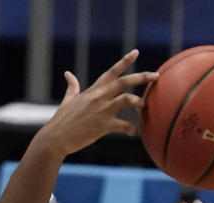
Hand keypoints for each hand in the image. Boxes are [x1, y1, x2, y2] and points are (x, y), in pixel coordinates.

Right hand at [37, 49, 158, 158]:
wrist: (56, 138)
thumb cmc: (61, 120)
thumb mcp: (67, 100)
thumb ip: (72, 86)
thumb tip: (68, 74)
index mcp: (93, 90)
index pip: (111, 71)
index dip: (125, 61)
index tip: (136, 52)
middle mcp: (99, 97)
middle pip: (125, 82)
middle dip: (143, 77)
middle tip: (157, 75)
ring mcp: (102, 110)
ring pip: (128, 99)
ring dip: (139, 102)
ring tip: (143, 107)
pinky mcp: (104, 126)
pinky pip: (124, 125)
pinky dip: (132, 129)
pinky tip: (133, 132)